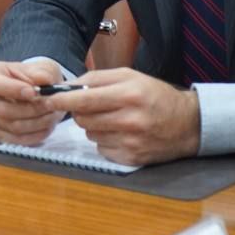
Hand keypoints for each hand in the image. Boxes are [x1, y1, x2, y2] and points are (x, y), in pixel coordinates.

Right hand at [0, 59, 65, 145]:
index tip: (33, 92)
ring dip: (37, 122)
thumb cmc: (35, 77)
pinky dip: (37, 134)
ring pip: (13, 126)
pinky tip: (47, 125)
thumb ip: (41, 72)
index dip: (12, 89)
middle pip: (2, 109)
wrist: (39, 91)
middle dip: (31, 109)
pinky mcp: (0, 135)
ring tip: (52, 113)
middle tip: (50, 104)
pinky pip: (19, 140)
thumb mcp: (42, 67)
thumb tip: (43, 80)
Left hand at [53, 67, 199, 165]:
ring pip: (90, 134)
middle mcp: (130, 120)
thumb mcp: (130, 76)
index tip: (47, 99)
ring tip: (113, 118)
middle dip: (81, 112)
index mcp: (129, 94)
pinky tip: (120, 133)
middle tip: (93, 106)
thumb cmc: (155, 96)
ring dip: (94, 126)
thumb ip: (97, 78)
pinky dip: (105, 140)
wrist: (187, 124)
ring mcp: (131, 142)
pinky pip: (102, 149)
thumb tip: (68, 86)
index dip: (62, 100)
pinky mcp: (132, 158)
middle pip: (83, 119)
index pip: (84, 99)